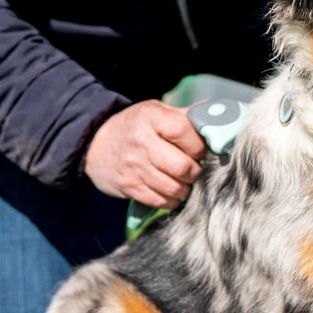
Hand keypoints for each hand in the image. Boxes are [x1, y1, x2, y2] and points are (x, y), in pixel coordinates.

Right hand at [84, 100, 205, 208]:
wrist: (95, 145)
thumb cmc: (135, 127)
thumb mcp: (155, 112)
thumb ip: (185, 116)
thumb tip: (217, 117)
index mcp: (150, 117)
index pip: (185, 132)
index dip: (199, 145)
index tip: (200, 149)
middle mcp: (141, 141)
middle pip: (183, 166)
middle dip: (195, 171)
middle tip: (194, 169)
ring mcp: (133, 166)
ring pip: (174, 187)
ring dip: (186, 188)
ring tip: (184, 181)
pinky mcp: (129, 187)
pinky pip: (160, 201)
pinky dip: (172, 200)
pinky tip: (172, 191)